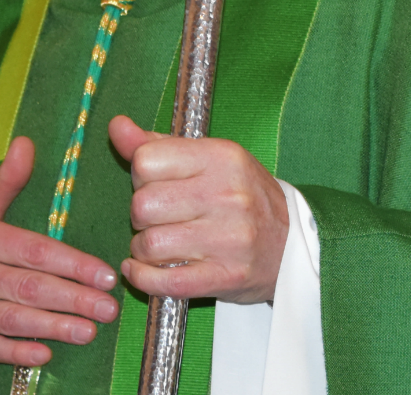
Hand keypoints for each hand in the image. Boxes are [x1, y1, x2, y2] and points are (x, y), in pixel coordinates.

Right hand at [0, 136, 120, 366]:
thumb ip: (6, 181)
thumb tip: (27, 143)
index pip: (32, 250)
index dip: (72, 263)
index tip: (105, 275)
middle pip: (27, 286)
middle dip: (73, 299)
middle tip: (108, 308)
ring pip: (12, 318)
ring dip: (54, 326)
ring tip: (89, 331)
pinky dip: (17, 352)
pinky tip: (46, 354)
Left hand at [108, 115, 288, 304]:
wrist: (294, 243)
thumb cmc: (243, 195)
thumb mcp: (209, 158)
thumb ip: (158, 144)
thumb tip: (117, 127)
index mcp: (221, 157)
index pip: (146, 161)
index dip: (140, 175)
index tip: (155, 184)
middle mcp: (227, 194)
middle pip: (143, 205)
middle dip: (141, 215)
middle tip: (159, 218)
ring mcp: (228, 238)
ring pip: (149, 245)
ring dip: (143, 249)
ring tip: (158, 245)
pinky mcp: (225, 276)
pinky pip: (164, 282)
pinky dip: (143, 278)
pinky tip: (143, 270)